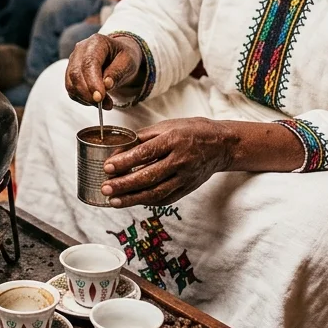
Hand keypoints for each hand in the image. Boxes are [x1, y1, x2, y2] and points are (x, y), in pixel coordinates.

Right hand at [65, 33, 142, 108]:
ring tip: (105, 104)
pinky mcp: (70, 74)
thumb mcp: (128, 62)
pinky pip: (71, 90)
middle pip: (76, 73)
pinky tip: (97, 101)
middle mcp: (80, 50)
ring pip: (71, 83)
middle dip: (88, 93)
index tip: (99, 97)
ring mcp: (73, 61)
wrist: (117, 56)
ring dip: (86, 98)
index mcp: (96, 42)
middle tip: (104, 105)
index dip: (92, 82)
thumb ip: (117, 72)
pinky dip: (83, 99)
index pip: (89, 63)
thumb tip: (106, 85)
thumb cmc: (124, 57)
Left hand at [100, 118, 235, 206]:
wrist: (221, 145)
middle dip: (124, 185)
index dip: (125, 161)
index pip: (146, 153)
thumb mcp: (166, 126)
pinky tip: (132, 201)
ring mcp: (185, 177)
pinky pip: (165, 199)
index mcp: (174, 140)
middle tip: (105, 188)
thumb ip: (142, 138)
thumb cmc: (190, 131)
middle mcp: (180, 160)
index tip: (107, 167)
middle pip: (149, 177)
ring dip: (132, 199)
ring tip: (113, 201)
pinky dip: (147, 201)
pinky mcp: (188, 189)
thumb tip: (118, 150)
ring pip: (156, 193)